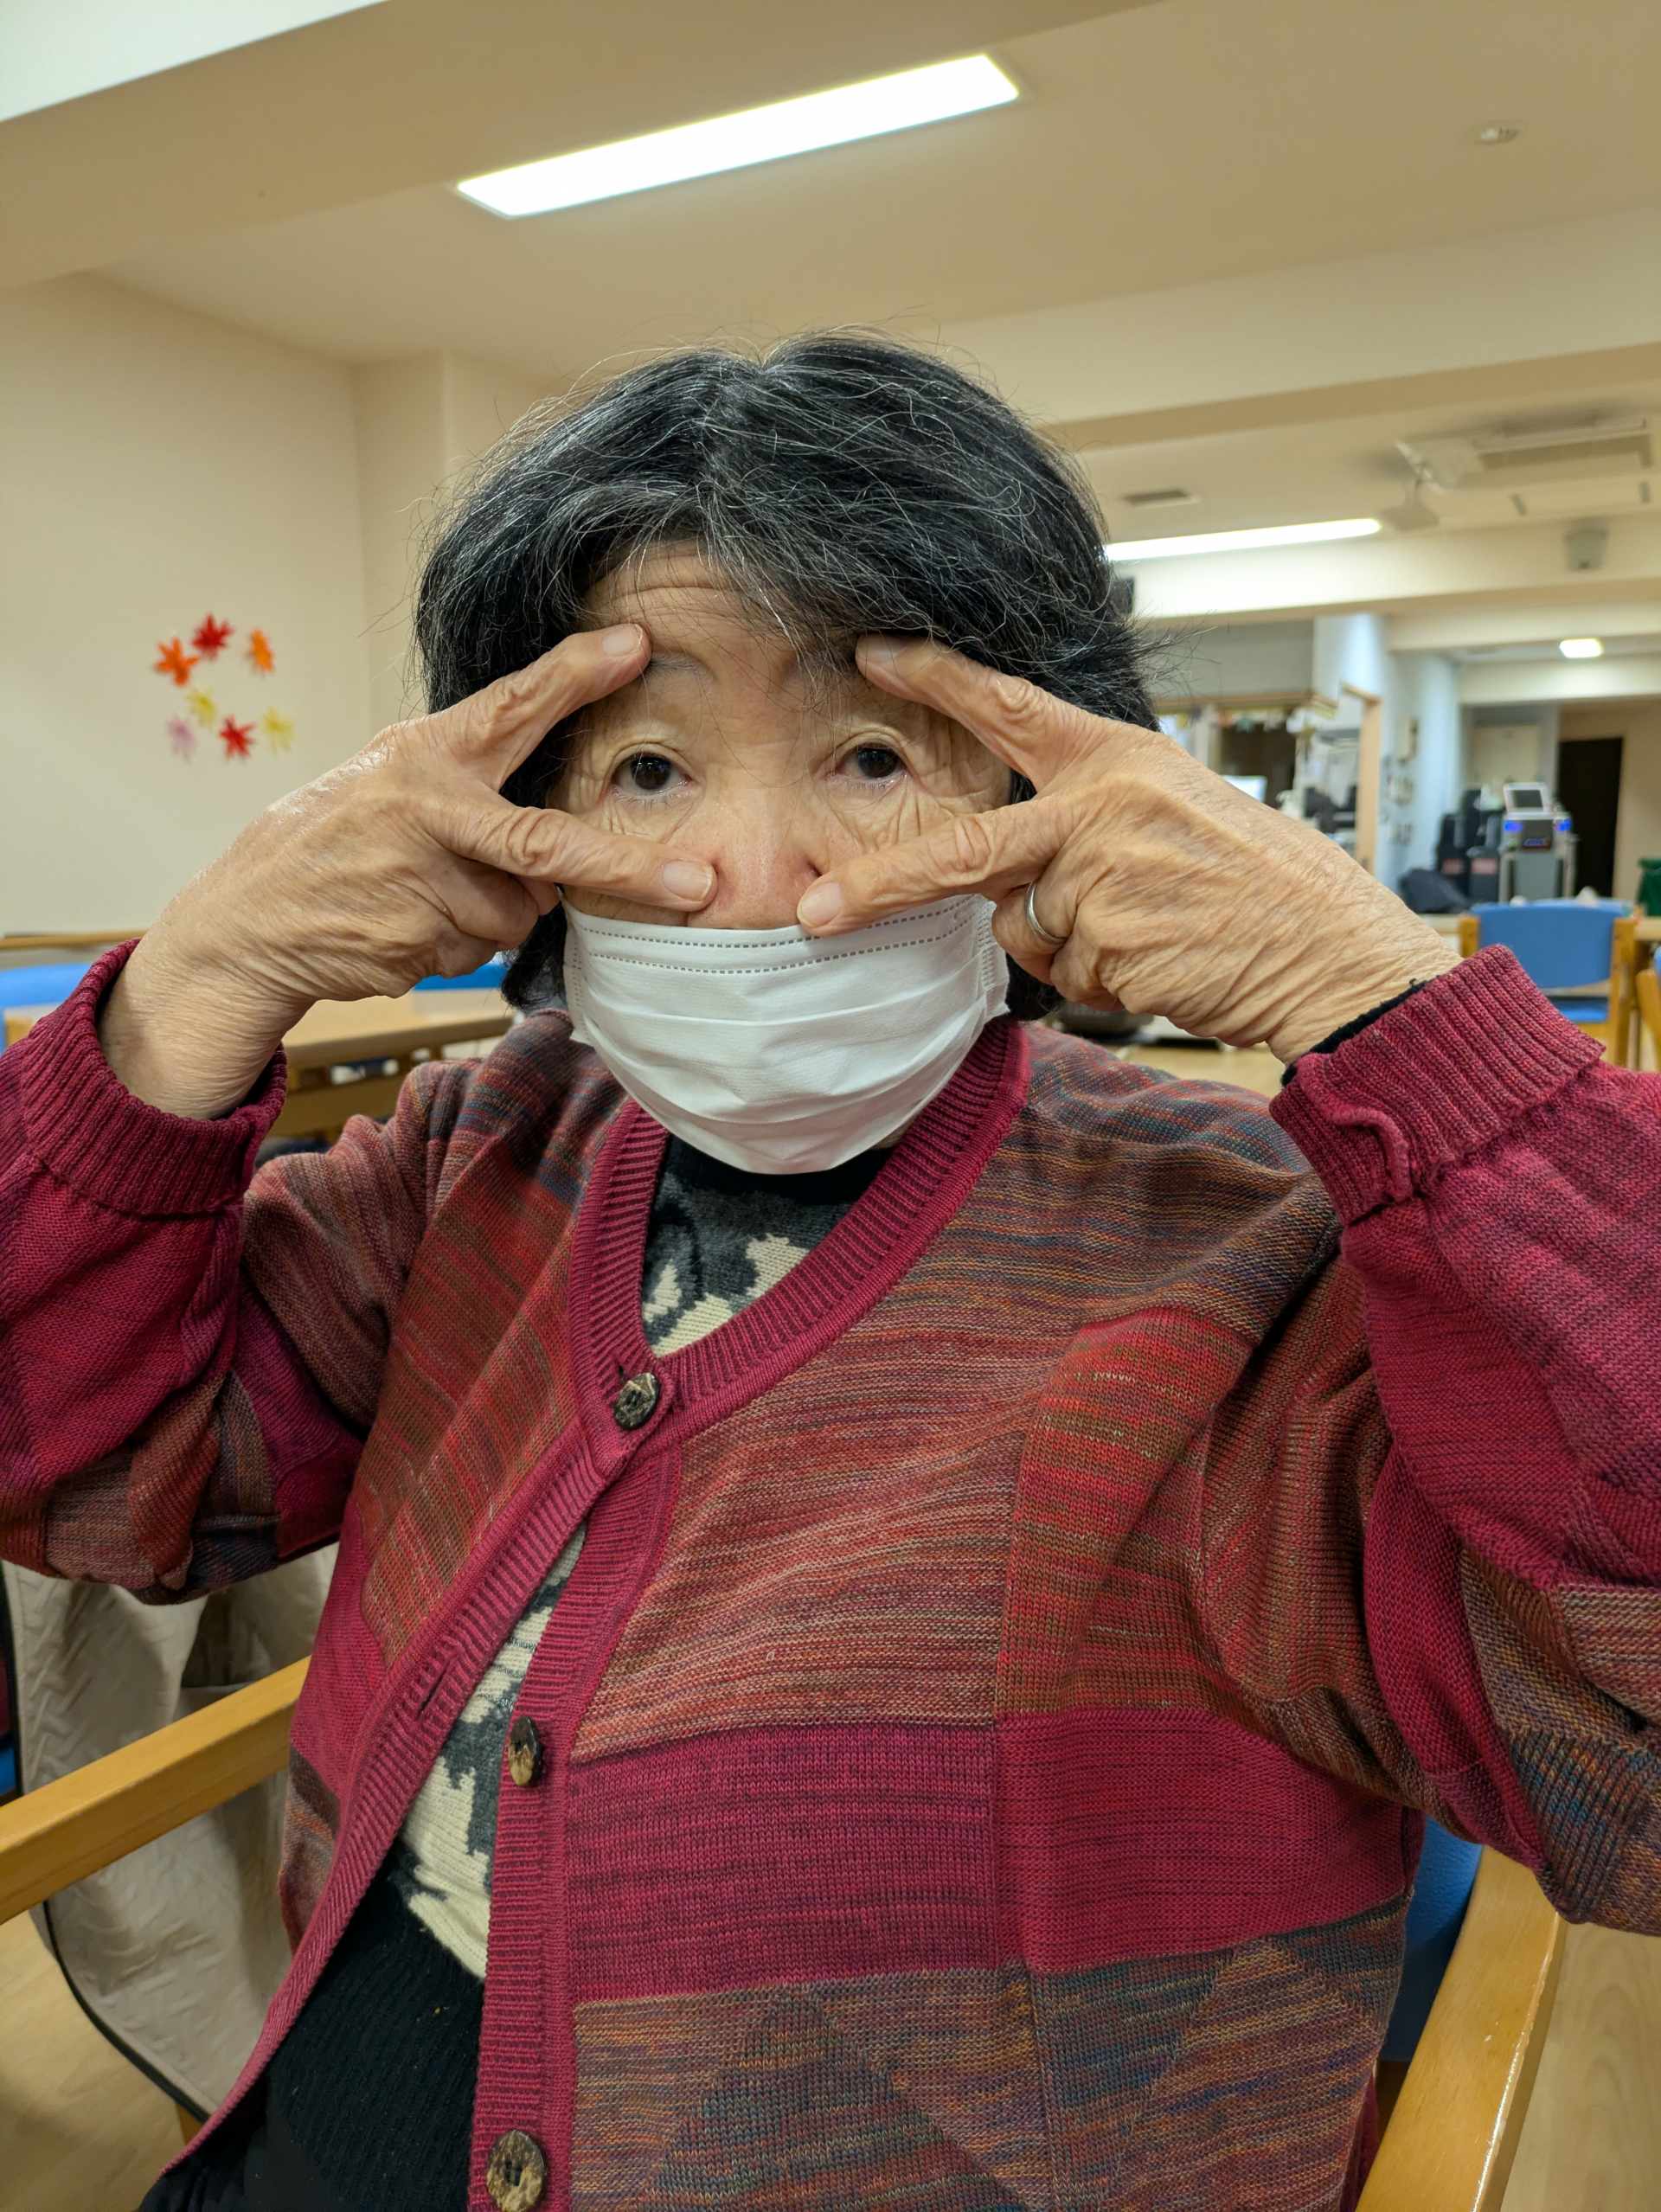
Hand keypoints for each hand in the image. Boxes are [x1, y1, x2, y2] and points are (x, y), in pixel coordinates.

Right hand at [101, 625, 714, 1116]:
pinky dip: (456, 942)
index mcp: (424, 755)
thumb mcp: (393, 780)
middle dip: (627, 869)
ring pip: (518, 911)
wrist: (250, 917)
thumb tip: (563, 855)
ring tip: (424, 890)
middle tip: (695, 884)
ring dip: (492, 911)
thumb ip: (476, 791)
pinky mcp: (412, 941)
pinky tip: (403, 922)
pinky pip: (478, 950)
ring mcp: (418, 882)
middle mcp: (425, 812)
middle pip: (546, 844)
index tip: (634, 645)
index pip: (510, 708)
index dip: (574, 676)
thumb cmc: (340, 838)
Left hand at [795, 639, 1458, 1062]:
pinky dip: (1109, 986)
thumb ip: (1089, 825)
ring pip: (1025, 931)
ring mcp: (1102, 880)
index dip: (936, 679)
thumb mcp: (1180, 816)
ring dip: (1073, 949)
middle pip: (962, 850)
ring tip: (1158, 934)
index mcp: (1119, 760)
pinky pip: (1069, 979)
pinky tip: (1170, 965)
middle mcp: (1102, 809)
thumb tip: (1014, 881)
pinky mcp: (1111, 946)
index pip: (1010, 709)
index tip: (873, 653)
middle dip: (880, 884)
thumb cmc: (1266, 887)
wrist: (1334, 952)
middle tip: (816, 909)